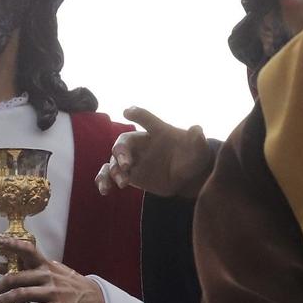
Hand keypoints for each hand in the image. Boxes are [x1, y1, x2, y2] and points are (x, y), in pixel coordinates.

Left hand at [0, 235, 105, 302]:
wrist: (94, 300)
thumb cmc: (67, 285)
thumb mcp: (48, 272)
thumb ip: (24, 268)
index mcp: (45, 265)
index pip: (26, 249)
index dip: (10, 244)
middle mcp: (47, 276)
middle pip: (16, 278)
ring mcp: (52, 292)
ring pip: (22, 294)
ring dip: (2, 300)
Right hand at [96, 107, 214, 198]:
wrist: (187, 176)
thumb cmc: (192, 157)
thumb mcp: (199, 150)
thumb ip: (197, 140)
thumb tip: (197, 130)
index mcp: (157, 131)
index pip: (146, 119)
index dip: (137, 114)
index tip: (127, 112)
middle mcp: (140, 143)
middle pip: (124, 142)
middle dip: (121, 151)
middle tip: (126, 164)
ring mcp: (132, 158)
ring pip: (114, 160)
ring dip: (114, 169)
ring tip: (122, 183)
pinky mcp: (127, 174)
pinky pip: (109, 174)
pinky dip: (104, 180)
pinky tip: (105, 190)